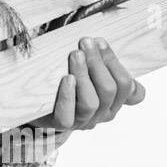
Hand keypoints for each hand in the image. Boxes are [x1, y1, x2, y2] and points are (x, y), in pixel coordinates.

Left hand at [28, 37, 145, 131]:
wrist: (41, 106)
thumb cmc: (69, 83)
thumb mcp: (89, 72)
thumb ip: (101, 61)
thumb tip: (102, 42)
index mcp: (114, 101)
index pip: (125, 86)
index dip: (114, 62)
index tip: (100, 42)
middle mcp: (101, 113)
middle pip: (109, 90)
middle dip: (98, 63)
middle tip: (86, 42)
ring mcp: (82, 121)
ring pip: (91, 102)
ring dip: (84, 75)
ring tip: (75, 55)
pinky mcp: (61, 124)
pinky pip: (67, 115)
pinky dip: (68, 96)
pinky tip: (66, 78)